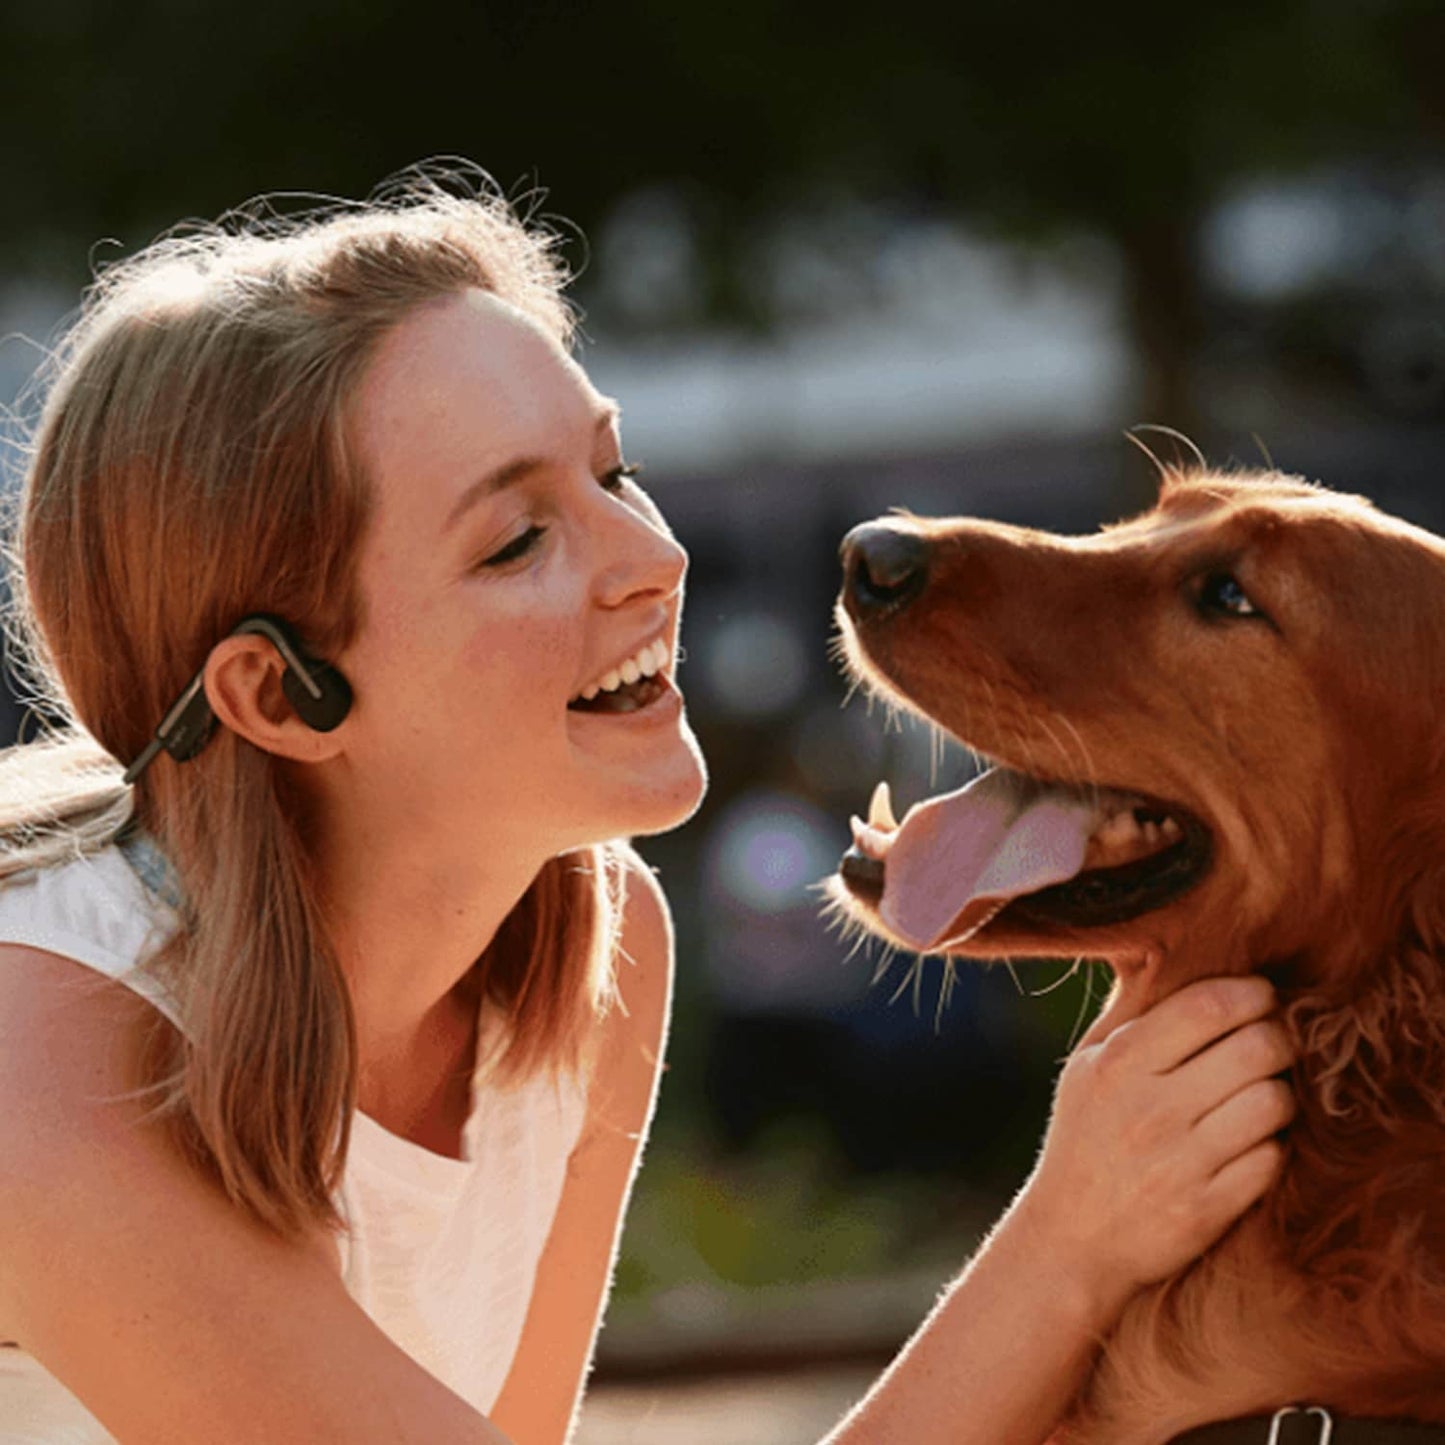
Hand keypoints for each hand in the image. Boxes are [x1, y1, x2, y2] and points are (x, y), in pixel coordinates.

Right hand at [1012, 975, 1294, 1326]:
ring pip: (1274, 1102)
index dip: (1250, 993)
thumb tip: (1166, 953)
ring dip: (1278, 1095)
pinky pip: (1273, 1159)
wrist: (1071, 1239)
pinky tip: (1250, 1143)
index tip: (1261, 996)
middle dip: (1278, 1038)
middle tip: (1272, 1044)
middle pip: (1256, 1048)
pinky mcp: (1209, 1208)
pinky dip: (1271, 1148)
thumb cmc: (1084, 1139)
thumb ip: (1130, 1017)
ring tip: (1260, 1095)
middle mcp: (1150, 1109)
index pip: (1207, 1007)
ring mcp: (1181, 1162)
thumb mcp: (1087, 1069)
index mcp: (1118, 1064)